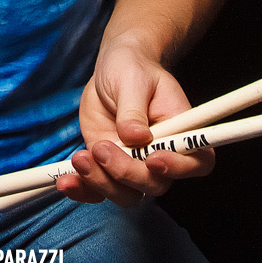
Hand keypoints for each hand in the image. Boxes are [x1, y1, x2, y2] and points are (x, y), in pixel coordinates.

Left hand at [55, 37, 215, 206]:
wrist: (111, 70)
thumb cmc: (131, 68)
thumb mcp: (133, 79)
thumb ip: (133, 109)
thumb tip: (135, 136)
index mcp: (183, 133)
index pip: (196, 163)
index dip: (178, 168)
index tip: (153, 159)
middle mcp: (162, 157)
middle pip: (154, 184)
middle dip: (126, 173)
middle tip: (101, 147)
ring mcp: (135, 166)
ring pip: (126, 194)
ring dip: (101, 182)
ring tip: (79, 158)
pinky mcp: (109, 168)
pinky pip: (99, 190)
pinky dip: (82, 190)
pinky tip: (65, 181)